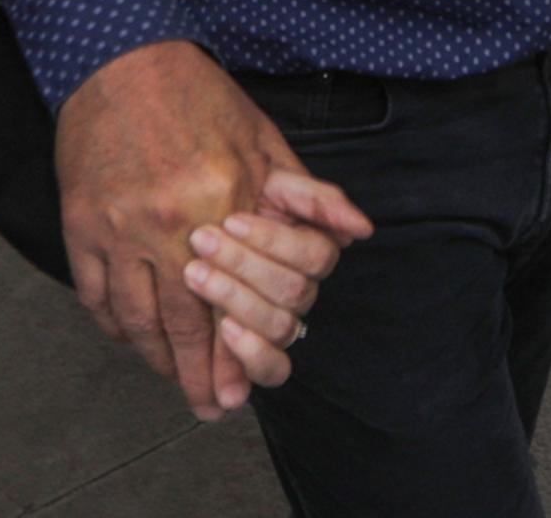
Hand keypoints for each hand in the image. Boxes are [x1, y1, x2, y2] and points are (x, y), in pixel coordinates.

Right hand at [56, 41, 372, 419]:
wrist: (120, 57)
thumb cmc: (196, 95)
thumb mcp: (265, 139)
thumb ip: (310, 196)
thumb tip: (356, 233)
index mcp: (221, 206)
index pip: (228, 306)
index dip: (233, 360)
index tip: (236, 393)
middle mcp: (168, 226)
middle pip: (180, 326)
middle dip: (195, 376)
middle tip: (206, 407)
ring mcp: (118, 228)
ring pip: (135, 318)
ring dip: (155, 358)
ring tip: (171, 377)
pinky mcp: (81, 222)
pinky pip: (96, 294)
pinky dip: (113, 324)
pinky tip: (129, 336)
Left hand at [180, 182, 360, 401]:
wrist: (187, 209)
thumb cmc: (228, 196)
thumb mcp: (268, 180)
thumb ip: (317, 199)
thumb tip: (363, 229)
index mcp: (312, 251)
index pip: (316, 255)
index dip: (274, 240)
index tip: (230, 219)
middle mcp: (301, 291)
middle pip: (294, 291)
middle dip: (243, 265)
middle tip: (201, 240)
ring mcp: (281, 324)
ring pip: (281, 327)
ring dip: (236, 300)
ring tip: (196, 274)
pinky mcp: (257, 354)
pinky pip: (273, 370)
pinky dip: (252, 355)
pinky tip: (226, 330)